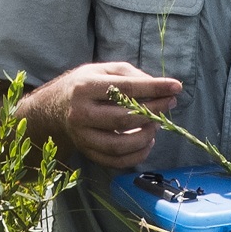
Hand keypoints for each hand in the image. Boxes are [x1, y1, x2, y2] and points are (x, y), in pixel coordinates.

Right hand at [12, 62, 182, 168]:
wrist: (55, 107)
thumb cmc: (86, 85)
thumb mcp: (104, 70)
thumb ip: (131, 75)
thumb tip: (161, 89)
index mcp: (85, 87)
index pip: (126, 88)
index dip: (154, 88)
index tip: (175, 87)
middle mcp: (81, 112)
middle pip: (123, 118)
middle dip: (153, 112)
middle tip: (168, 105)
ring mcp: (82, 136)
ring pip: (119, 145)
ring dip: (145, 136)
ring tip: (156, 125)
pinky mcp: (87, 151)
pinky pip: (116, 161)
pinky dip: (137, 155)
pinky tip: (147, 142)